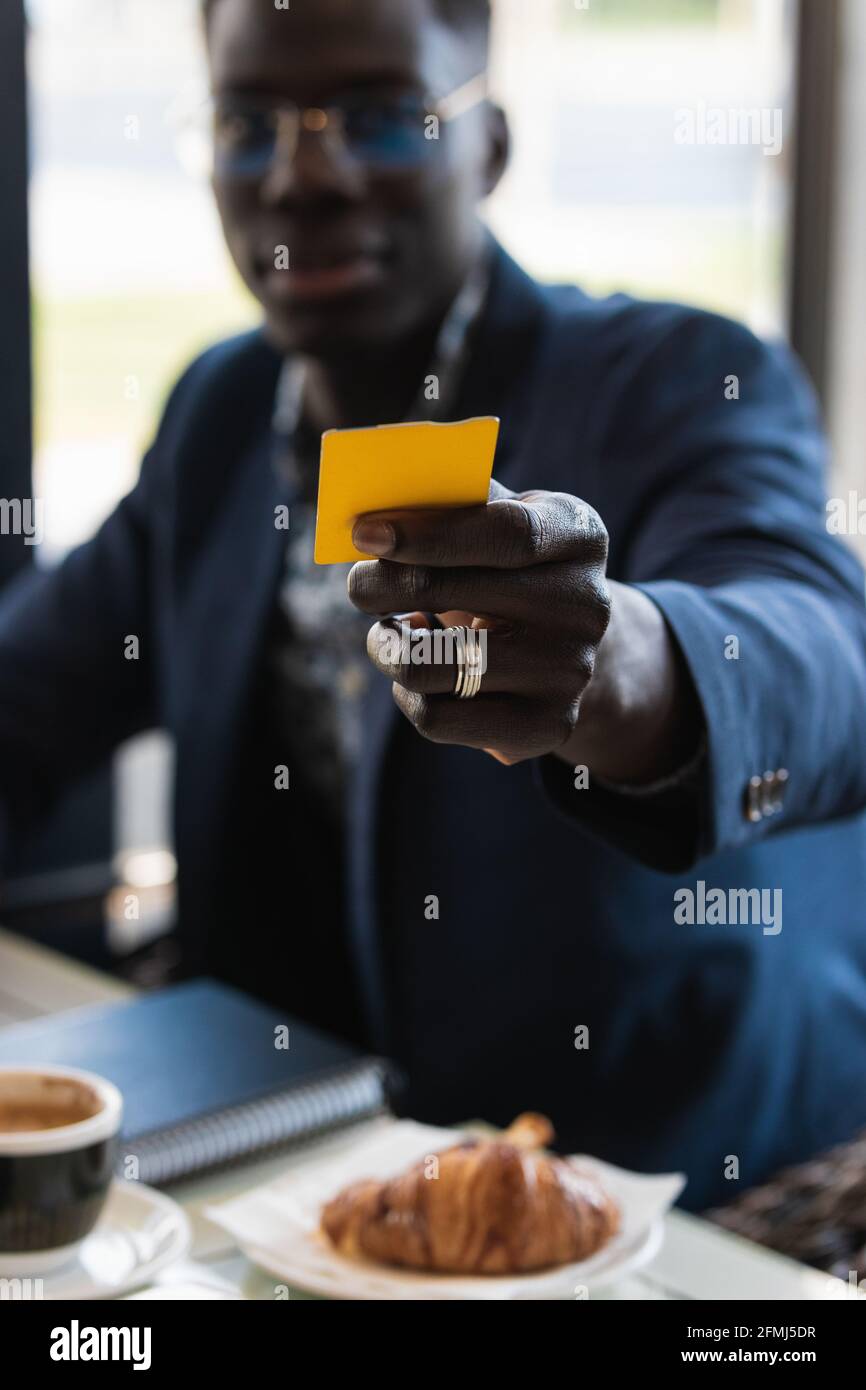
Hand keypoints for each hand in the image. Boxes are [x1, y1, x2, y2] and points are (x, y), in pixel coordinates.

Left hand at [348, 481, 611, 765]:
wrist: (567, 647)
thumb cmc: (511, 569)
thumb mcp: (501, 520)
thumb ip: (453, 503)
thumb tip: (373, 506)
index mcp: (579, 535)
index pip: (502, 533)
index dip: (425, 534)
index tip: (365, 534)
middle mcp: (585, 605)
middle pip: (449, 593)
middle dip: (381, 585)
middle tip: (360, 585)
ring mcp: (569, 671)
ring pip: (426, 665)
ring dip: (386, 646)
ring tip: (391, 633)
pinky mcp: (546, 726)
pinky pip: (437, 718)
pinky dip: (407, 694)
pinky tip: (421, 672)